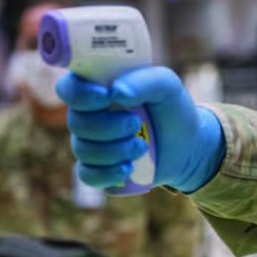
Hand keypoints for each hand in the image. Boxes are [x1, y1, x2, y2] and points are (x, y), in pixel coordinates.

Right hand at [57, 66, 225, 192]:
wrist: (188, 145)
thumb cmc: (171, 108)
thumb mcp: (166, 85)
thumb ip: (143, 80)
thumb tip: (116, 91)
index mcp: (97, 88)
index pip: (68, 87)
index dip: (80, 94)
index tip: (106, 96)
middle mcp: (87, 115)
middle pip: (76, 122)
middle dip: (108, 126)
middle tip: (136, 123)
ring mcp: (90, 144)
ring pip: (83, 150)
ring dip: (114, 150)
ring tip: (142, 146)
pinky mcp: (98, 169)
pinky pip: (87, 175)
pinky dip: (107, 173)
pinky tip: (128, 168)